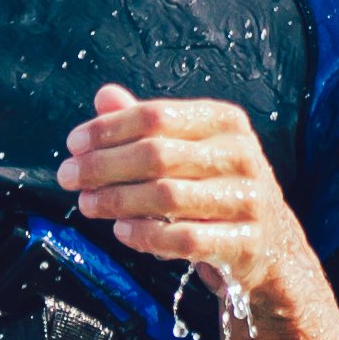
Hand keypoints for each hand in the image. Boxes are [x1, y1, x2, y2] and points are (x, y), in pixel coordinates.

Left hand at [57, 85, 338, 339]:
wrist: (269, 244)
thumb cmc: (214, 188)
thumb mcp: (186, 149)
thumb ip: (146, 124)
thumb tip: (104, 95)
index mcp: (225, 121)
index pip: (155, 115)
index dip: (108, 129)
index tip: (73, 145)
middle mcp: (241, 155)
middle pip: (157, 155)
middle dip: (103, 166)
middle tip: (69, 178)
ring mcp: (248, 200)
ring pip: (167, 197)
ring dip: (118, 202)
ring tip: (88, 205)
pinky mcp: (246, 243)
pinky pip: (185, 239)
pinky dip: (147, 236)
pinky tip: (122, 231)